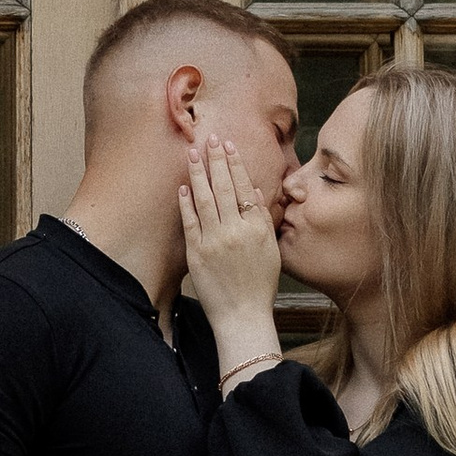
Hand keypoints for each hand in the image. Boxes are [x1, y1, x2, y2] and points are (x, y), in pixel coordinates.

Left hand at [178, 137, 282, 364]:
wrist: (243, 316)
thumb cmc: (260, 285)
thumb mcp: (271, 250)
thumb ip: (263, 220)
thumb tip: (256, 192)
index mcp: (257, 228)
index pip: (244, 187)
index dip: (235, 164)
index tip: (228, 145)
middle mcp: (235, 230)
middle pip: (224, 187)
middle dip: (216, 160)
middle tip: (209, 139)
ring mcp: (214, 241)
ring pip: (205, 199)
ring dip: (199, 174)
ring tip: (193, 153)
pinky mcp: (196, 253)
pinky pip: (189, 222)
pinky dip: (185, 202)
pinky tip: (183, 186)